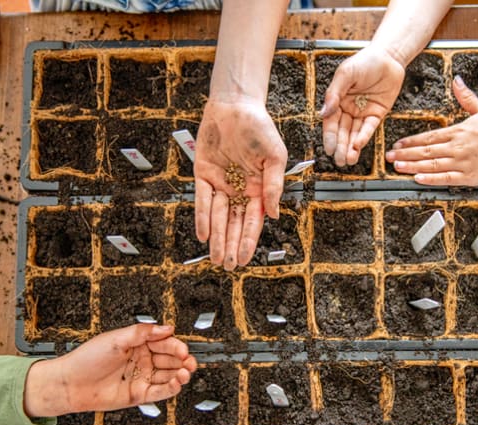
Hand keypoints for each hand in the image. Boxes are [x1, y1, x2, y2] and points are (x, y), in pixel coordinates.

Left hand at [24, 324, 197, 417]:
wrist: (70, 384)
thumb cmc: (86, 360)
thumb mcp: (115, 339)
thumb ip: (142, 332)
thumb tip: (165, 328)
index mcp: (137, 344)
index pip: (163, 343)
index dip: (175, 346)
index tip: (183, 349)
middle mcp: (141, 360)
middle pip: (170, 359)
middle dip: (182, 360)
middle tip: (189, 362)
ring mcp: (141, 378)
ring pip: (168, 375)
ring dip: (180, 374)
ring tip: (185, 372)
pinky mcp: (139, 394)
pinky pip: (161, 392)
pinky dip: (172, 387)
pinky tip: (177, 382)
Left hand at [194, 97, 286, 270]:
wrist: (235, 106)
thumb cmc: (260, 128)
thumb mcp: (275, 157)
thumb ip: (274, 186)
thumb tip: (273, 215)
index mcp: (258, 189)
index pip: (252, 221)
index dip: (248, 240)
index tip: (245, 259)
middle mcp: (239, 190)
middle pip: (234, 224)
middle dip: (231, 245)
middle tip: (228, 266)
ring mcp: (221, 183)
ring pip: (218, 217)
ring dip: (217, 238)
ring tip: (215, 258)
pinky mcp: (204, 174)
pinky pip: (202, 200)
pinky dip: (202, 217)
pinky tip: (203, 235)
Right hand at [320, 45, 405, 166]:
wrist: (389, 56)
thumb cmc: (365, 61)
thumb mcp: (345, 74)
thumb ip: (334, 93)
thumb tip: (323, 112)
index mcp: (337, 100)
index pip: (331, 122)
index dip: (329, 137)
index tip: (328, 149)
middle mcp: (348, 109)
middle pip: (342, 132)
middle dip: (340, 147)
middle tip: (339, 160)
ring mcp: (362, 113)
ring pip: (354, 134)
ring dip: (351, 147)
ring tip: (348, 160)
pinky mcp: (376, 114)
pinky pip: (369, 128)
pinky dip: (363, 137)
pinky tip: (358, 146)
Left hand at [385, 76, 477, 185]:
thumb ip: (466, 97)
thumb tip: (457, 80)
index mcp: (459, 130)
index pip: (429, 137)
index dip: (410, 141)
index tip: (397, 144)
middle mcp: (458, 146)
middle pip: (426, 151)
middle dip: (405, 154)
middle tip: (389, 157)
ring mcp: (464, 162)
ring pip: (432, 164)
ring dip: (413, 166)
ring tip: (398, 167)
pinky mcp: (471, 176)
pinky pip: (447, 179)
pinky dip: (431, 179)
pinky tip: (418, 178)